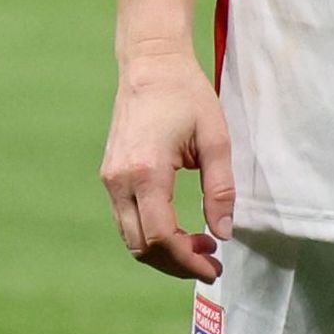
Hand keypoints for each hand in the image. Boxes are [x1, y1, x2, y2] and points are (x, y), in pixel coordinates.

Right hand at [98, 48, 234, 280]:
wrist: (150, 65)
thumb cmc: (187, 95)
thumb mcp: (216, 140)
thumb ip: (220, 190)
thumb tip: (223, 233)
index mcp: (146, 171)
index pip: (162, 236)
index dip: (188, 261)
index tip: (214, 268)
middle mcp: (120, 180)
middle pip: (142, 246)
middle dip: (177, 263)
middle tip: (211, 259)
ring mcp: (110, 179)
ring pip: (131, 238)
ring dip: (164, 252)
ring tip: (199, 245)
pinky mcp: (110, 176)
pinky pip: (126, 221)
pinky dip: (151, 235)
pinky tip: (179, 229)